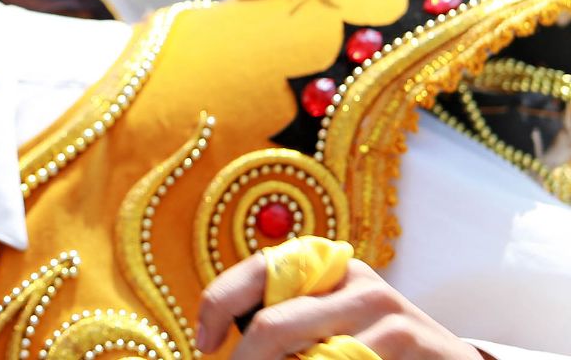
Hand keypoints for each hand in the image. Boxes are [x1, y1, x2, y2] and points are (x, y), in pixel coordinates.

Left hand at [195, 251, 481, 359]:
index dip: (216, 307)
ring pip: (307, 358)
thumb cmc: (374, 347)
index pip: (254, 272)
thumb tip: (214, 339)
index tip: (204, 344)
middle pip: (272, 325)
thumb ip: (286, 318)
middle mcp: (351, 279)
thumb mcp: (329, 321)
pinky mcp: (410, 340)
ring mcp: (384, 310)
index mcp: (322, 265)